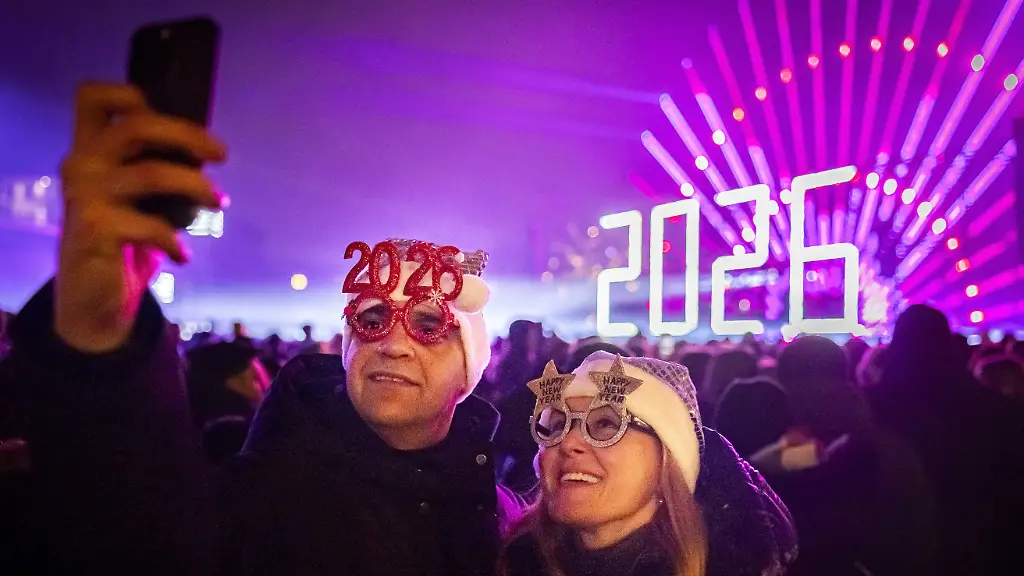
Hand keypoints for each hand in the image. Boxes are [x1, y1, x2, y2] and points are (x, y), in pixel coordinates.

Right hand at [55, 83, 225, 352]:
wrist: (93, 297)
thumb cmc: (123, 237)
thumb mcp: (137, 196)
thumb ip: (155, 166)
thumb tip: (206, 150)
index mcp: (90, 148)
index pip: (92, 97)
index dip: (128, 94)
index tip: (167, 112)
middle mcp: (81, 163)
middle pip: (137, 126)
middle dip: (188, 135)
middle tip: (223, 154)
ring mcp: (85, 195)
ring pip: (154, 173)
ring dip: (197, 187)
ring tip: (218, 203)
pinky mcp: (94, 228)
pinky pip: (152, 225)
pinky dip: (176, 241)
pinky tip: (183, 256)